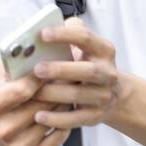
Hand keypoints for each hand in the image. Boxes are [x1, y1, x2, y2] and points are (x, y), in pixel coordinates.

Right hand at [0, 61, 66, 145]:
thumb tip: (34, 46)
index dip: (41, 77)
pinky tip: (65, 114)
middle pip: (41, 105)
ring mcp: (15, 145)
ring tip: (71, 92)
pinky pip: (57, 139)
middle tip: (74, 75)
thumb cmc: (1, 94)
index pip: (22, 91)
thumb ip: (12, 60)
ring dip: (64, 105)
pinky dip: (64, 125)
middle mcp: (2, 128)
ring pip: (52, 120)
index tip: (55, 64)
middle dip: (58, 89)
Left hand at [27, 18, 121, 132]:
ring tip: (32, 93)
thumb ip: (69, 33)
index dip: (64, 35)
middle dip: (61, 69)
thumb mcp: (84, 46)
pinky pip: (75, 119)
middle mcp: (107, 72)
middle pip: (88, 70)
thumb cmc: (87, 64)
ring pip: (79, 96)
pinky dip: (56, 119)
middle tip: (37, 69)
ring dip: (54, 94)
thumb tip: (43, 26)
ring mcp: (103, 95)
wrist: (113, 95)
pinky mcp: (96, 115)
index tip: (42, 34)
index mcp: (103, 50)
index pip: (85, 38)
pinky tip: (39, 116)